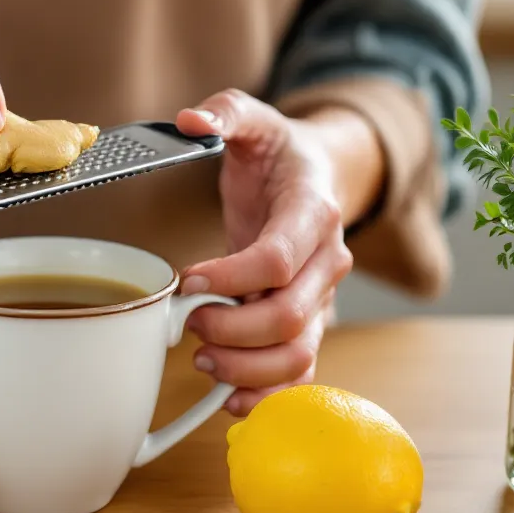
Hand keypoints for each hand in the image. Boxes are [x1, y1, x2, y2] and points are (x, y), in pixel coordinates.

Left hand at [174, 90, 382, 414]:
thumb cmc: (280, 156)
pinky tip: (229, 401)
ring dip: (247, 370)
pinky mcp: (308, 323)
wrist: (320, 177)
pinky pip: (299, 372)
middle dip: (232, 330)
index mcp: (312, 212)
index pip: (277, 260)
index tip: (186, 281)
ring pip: (298, 354)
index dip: (230, 278)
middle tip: (188, 323)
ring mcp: (321, 298)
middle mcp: (326, 262)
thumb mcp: (254, 120)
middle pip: (288, 317)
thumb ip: (226, 111)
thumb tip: (192, 120)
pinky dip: (268, 395)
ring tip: (202, 361)